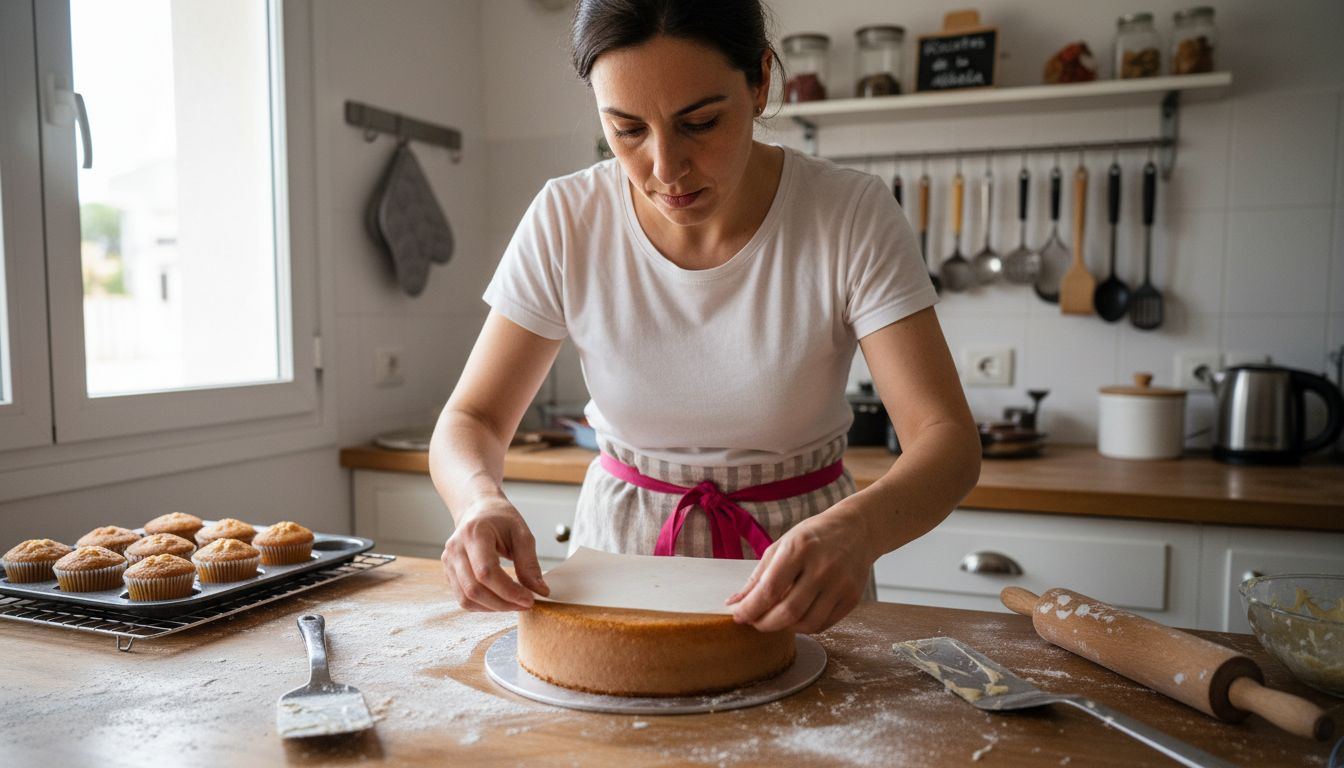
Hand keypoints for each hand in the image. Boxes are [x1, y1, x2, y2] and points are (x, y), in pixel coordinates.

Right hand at [441, 495, 548, 610]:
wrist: (478, 509)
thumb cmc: (500, 518)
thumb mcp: (522, 533)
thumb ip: (529, 563)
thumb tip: (540, 591)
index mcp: (474, 534)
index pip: (486, 572)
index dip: (508, 591)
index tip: (529, 599)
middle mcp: (456, 549)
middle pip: (474, 589)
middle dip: (502, 603)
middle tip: (525, 604)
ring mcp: (448, 561)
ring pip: (466, 598)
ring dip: (493, 607)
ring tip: (514, 603)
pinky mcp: (448, 572)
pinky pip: (463, 598)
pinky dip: (483, 605)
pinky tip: (500, 600)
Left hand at [725, 507, 872, 633]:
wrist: (857, 529)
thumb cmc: (815, 535)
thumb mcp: (782, 544)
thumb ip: (758, 576)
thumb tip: (735, 603)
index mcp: (800, 548)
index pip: (769, 590)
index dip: (750, 608)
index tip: (738, 615)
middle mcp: (822, 567)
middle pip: (788, 612)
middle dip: (764, 624)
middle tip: (754, 622)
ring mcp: (840, 584)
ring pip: (806, 624)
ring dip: (784, 628)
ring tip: (775, 619)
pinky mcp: (852, 598)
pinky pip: (823, 624)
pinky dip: (804, 626)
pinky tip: (796, 617)